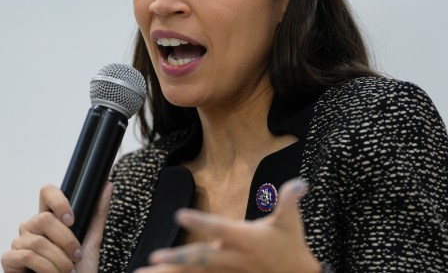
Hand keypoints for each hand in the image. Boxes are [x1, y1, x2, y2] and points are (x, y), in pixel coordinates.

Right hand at [1, 182, 112, 272]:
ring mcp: (20, 242)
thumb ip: (97, 214)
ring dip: (59, 261)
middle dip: (66, 241)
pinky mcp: (10, 259)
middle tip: (75, 255)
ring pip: (38, 242)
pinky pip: (26, 256)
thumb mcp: (91, 242)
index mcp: (50, 220)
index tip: (71, 220)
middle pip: (43, 218)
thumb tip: (107, 186)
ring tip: (66, 270)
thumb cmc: (76, 270)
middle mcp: (32, 227)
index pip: (47, 193)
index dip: (58, 201)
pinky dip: (45, 268)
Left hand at [135, 178, 320, 272]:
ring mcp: (228, 270)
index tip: (180, 215)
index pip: (219, 228)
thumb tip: (300, 183)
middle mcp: (233, 257)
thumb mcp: (291, 222)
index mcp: (245, 239)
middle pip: (202, 258)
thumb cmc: (290, 244)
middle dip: (178, 258)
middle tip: (155, 257)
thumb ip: (289, 201)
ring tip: (147, 271)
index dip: (201, 222)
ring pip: (196, 271)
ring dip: (173, 270)